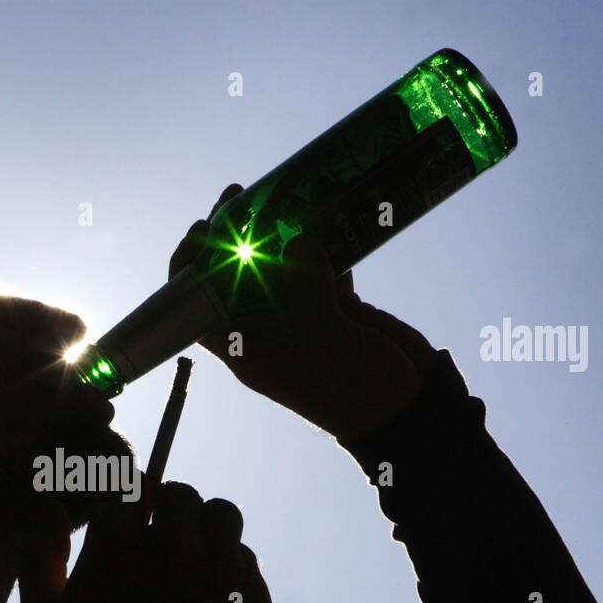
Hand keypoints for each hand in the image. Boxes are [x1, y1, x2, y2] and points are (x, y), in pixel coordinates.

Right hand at [17, 481, 274, 602]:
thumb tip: (49, 506)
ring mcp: (223, 570)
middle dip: (168, 512)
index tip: (127, 515)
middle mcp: (177, 545)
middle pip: (181, 494)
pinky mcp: (255, 598)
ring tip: (193, 566)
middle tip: (159, 544)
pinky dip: (231, 575)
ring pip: (223, 518)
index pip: (129, 482)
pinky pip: (248, 565)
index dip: (126, 496)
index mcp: (121, 542)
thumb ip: (38, 556)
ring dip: (206, 532)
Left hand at [170, 183, 438, 443]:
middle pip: (234, 278)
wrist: (412, 411)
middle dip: (231, 236)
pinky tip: (322, 208)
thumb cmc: (361, 394)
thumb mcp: (329, 346)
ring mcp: (301, 316)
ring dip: (275, 231)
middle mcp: (268, 331)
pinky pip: (320, 265)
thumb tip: (299, 239)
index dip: (190, 272)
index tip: (198, 231)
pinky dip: (321, 238)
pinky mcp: (336, 305)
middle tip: (238, 195)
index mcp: (250, 352)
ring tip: (277, 190)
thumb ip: (310, 295)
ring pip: (276, 266)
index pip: (201, 311)